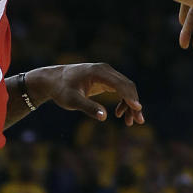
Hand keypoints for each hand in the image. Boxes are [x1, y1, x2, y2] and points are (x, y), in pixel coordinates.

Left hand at [27, 63, 143, 125]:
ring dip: (130, 104)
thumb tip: (104, 117)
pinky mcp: (105, 79)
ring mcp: (106, 74)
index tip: (137, 109)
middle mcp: (105, 70)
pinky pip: (120, 90)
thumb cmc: (61, 89)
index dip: (129, 97)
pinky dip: (123, 101)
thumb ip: (88, 107)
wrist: (53, 80)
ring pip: (125, 88)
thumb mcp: (72, 101)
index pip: (119, 84)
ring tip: (130, 122)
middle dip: (134, 104)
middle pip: (126, 86)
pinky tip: (119, 113)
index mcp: (98, 72)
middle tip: (138, 121)